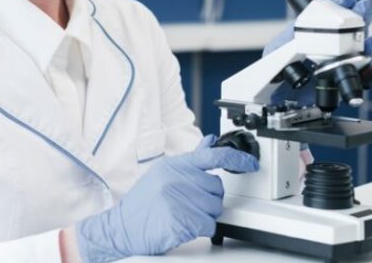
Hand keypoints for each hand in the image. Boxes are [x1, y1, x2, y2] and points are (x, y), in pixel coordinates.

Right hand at [74, 135, 258, 262]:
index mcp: (174, 165)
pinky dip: (200, 229)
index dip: (235, 158)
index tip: (250, 162)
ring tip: (182, 215)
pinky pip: (209, 225)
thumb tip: (210, 141)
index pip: (212, 156)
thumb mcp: (163, 175)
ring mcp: (178, 198)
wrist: (121, 228)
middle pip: (216, 189)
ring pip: (215, 208)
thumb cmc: (143, 204)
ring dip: (204, 216)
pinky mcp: (181, 219)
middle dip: (208, 199)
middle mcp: (176, 178)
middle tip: (187, 204)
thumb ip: (191, 160)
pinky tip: (183, 225)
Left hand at [264, 0, 371, 108]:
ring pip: (359, 28)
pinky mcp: (353, 67)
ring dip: (361, 16)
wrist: (287, 98)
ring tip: (360, 9)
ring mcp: (343, 48)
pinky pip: (367, 56)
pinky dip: (370, 48)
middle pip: (344, 11)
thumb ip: (283, 45)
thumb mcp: (275, 55)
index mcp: (311, 25)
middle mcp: (330, 34)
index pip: (321, 2)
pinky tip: (368, 42)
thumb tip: (293, 34)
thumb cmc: (280, 74)